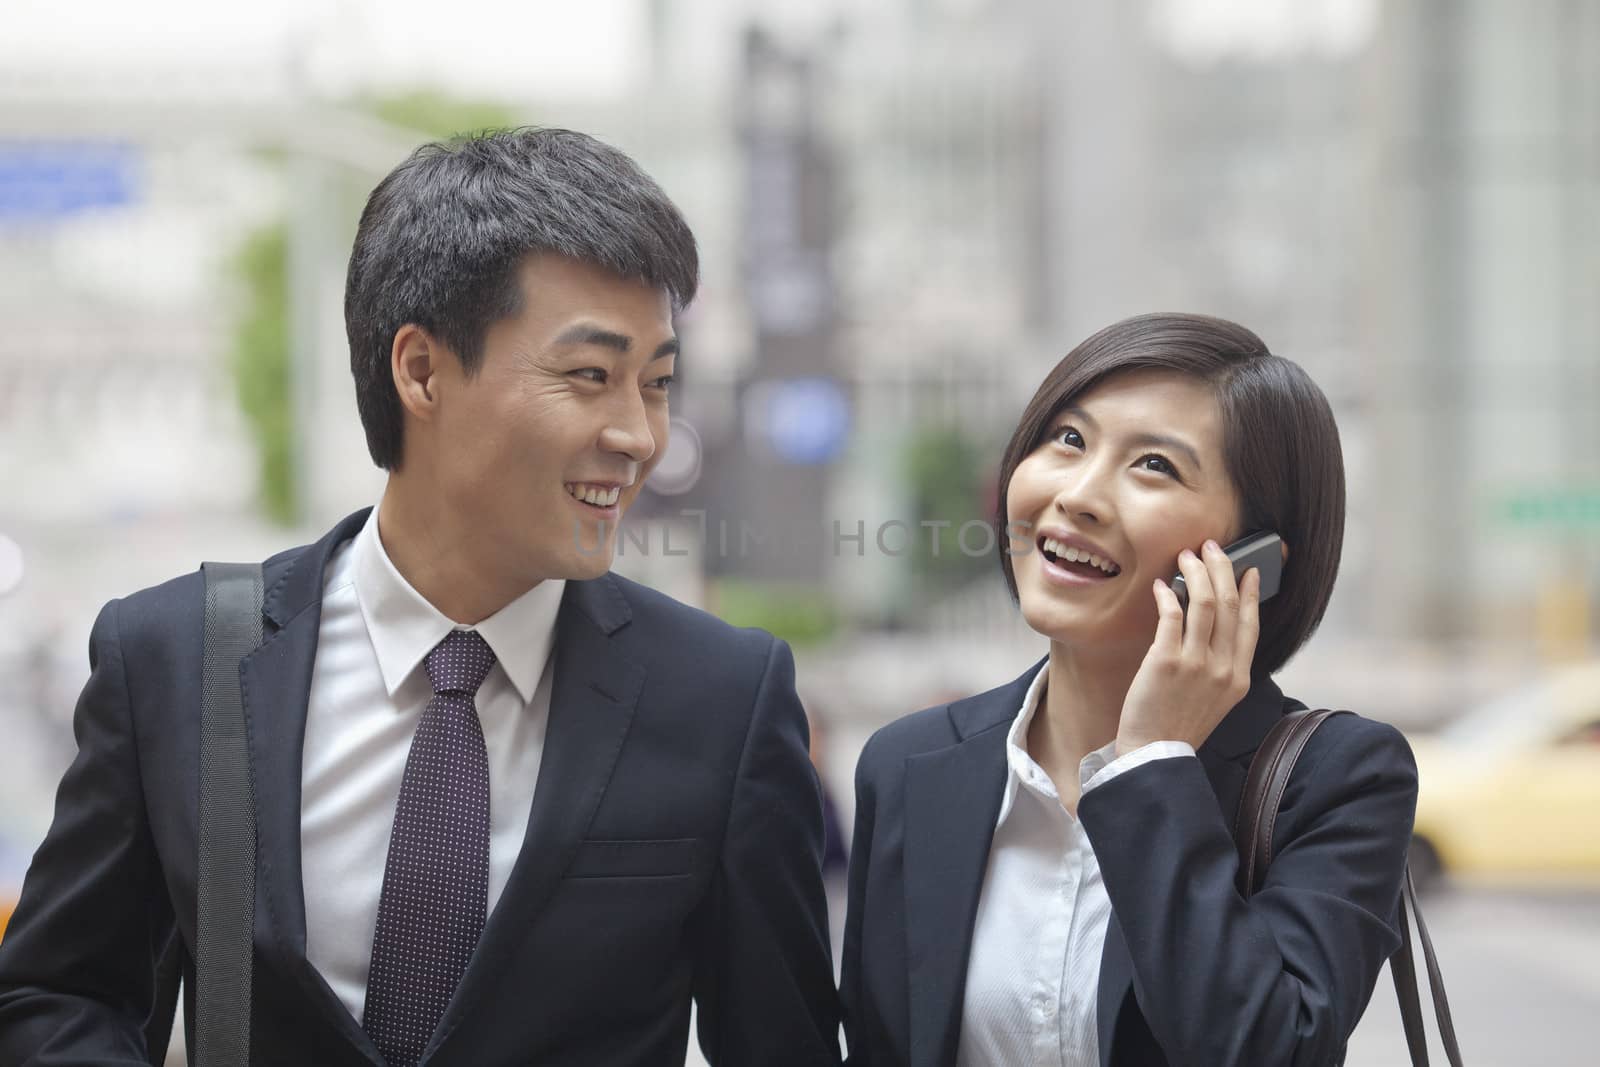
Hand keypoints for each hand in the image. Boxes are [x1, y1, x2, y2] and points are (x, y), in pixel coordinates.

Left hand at [1116, 539, 1261, 755]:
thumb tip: (1213, 625)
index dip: (1249, 592)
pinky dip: (1167, 595)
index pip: (1250, 624)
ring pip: (1205, 602)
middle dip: (1221, 568)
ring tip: (1185, 557)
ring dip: (1195, 573)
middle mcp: (1223, 668)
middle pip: (1230, 604)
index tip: (1247, 569)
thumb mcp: (1215, 700)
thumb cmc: (1178, 726)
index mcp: (1239, 678)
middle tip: (1210, 547)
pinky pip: (1172, 615)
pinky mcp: (1166, 661)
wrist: (1154, 755)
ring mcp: (1196, 664)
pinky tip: (1160, 586)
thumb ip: (1220, 667)